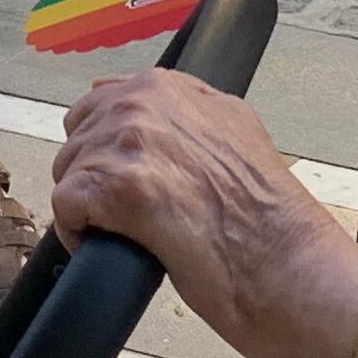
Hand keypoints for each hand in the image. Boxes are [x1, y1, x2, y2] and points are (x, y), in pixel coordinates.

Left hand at [54, 68, 357, 357]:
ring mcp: (134, 140)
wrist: (291, 270)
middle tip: (133, 216)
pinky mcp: (118, 187)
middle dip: (96, 177)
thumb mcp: (236, 137)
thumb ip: (185, 116)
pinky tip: (119, 247)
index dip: (110, 148)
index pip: (106, 102)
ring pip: (70, 171)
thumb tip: (133, 112)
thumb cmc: (272, 224)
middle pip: (81, 135)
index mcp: (178, 88)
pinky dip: (81, 235)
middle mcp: (153, 101)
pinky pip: (65, 206)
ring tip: (134, 234)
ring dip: (90, 208)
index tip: (130, 179)